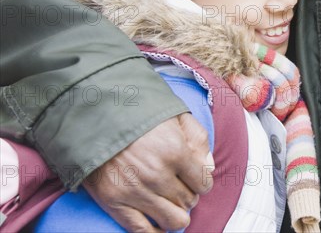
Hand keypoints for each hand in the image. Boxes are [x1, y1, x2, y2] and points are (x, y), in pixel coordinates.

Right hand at [83, 113, 213, 231]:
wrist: (97, 117)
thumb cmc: (140, 114)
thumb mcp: (176, 115)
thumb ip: (198, 138)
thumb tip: (209, 166)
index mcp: (175, 150)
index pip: (204, 183)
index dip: (202, 182)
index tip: (196, 178)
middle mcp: (158, 175)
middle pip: (189, 202)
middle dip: (189, 195)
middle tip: (180, 185)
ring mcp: (136, 191)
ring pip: (173, 221)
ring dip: (177, 214)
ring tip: (171, 202)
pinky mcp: (115, 202)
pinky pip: (143, 232)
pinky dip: (157, 231)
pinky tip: (159, 222)